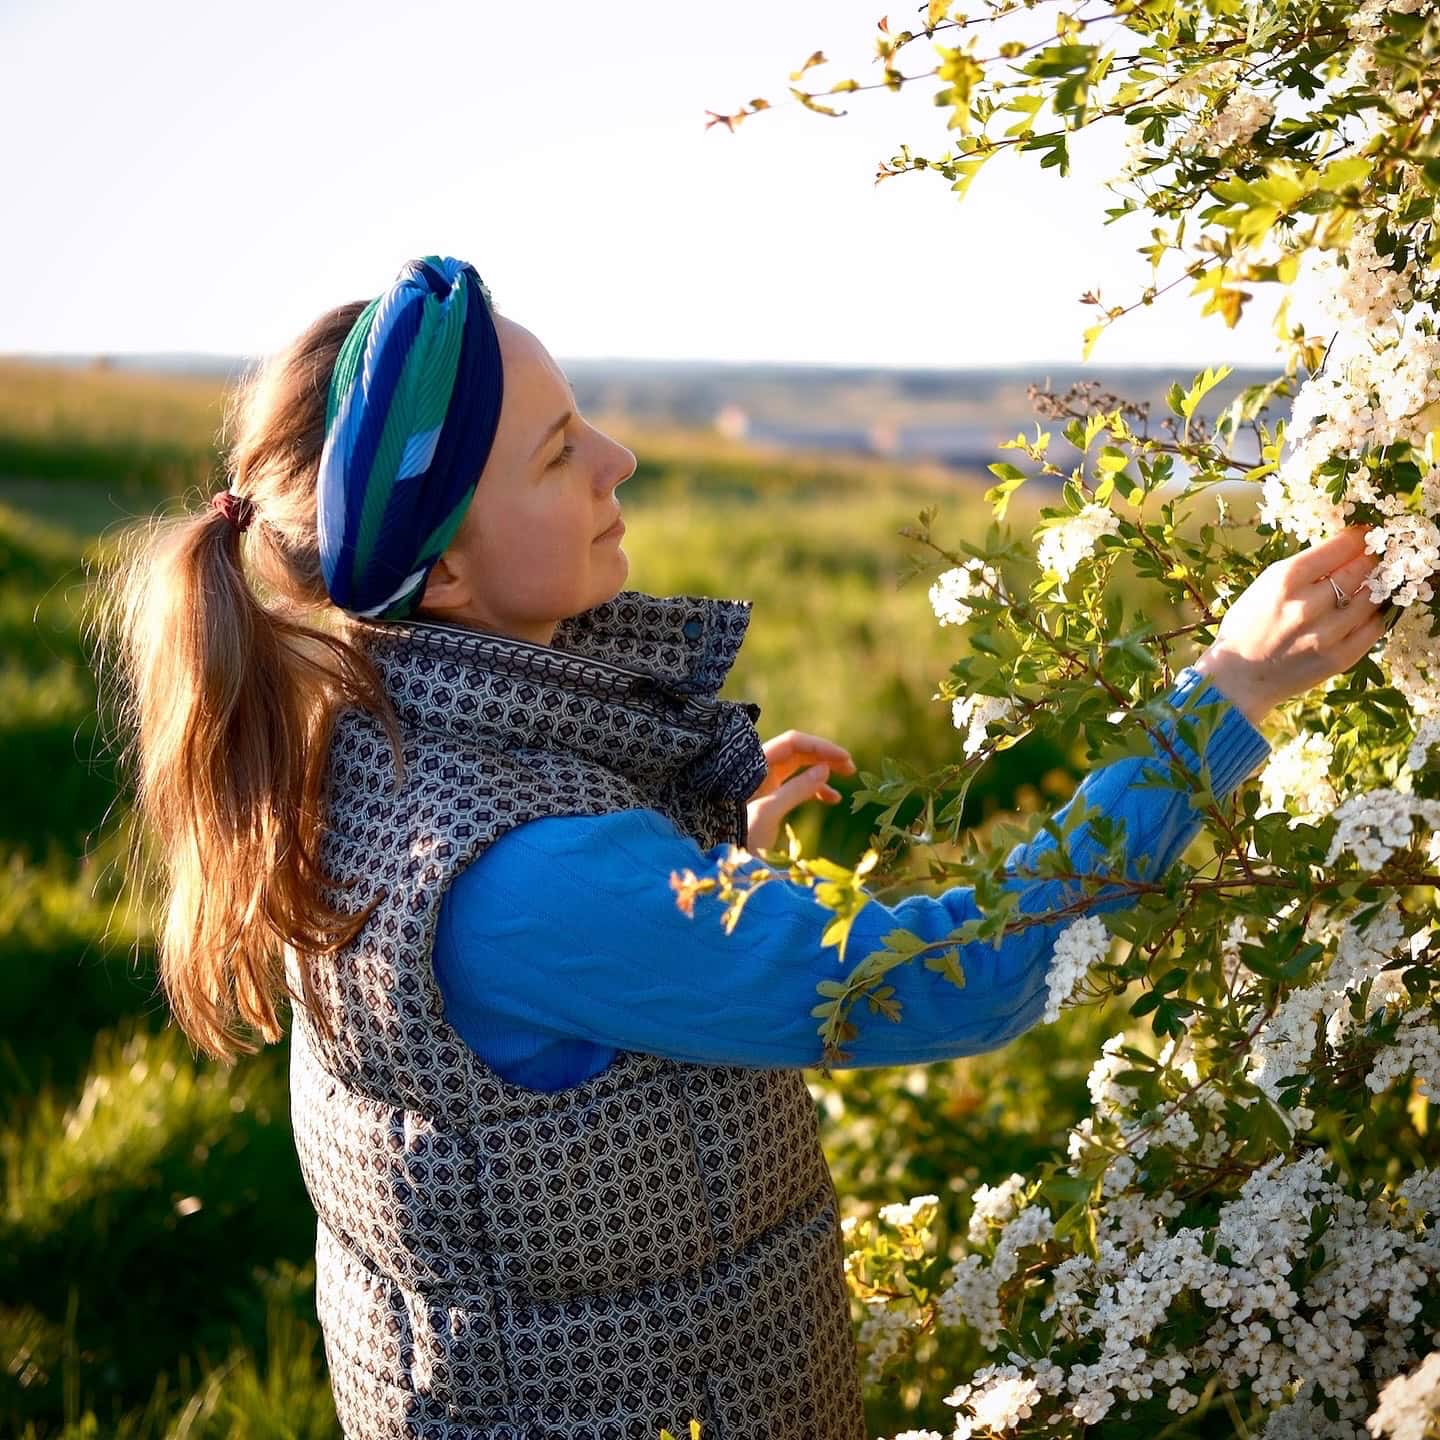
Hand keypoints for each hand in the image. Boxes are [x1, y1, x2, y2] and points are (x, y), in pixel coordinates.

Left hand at [745, 730, 856, 853]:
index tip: (844, 758)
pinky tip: (832, 799)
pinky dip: (815, 790)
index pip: (792, 743)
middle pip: (797, 753)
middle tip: (850, 767)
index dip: (819, 746)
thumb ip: (796, 789)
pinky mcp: (769, 803)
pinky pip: (796, 788)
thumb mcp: (767, 813)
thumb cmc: (737, 838)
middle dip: (824, 756)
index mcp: (755, 767)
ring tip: (847, 778)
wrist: (721, 865)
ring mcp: (764, 787)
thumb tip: (825, 769)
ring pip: (799, 769)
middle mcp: (759, 772)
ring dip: (822, 771)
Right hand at [1193, 525, 1387, 726]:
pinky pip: (1373, 628)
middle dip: (1370, 558)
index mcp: (1284, 581)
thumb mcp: (1263, 587)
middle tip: (1374, 556)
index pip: (1339, 547)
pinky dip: (1374, 615)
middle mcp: (1307, 605)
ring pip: (1371, 597)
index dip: (1358, 537)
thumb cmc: (1246, 628)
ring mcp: (1326, 634)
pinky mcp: (1339, 658)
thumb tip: (1341, 553)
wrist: (1236, 677)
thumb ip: (1301, 571)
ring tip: (1373, 582)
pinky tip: (1366, 611)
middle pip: (1359, 569)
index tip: (1364, 535)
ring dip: (1376, 586)